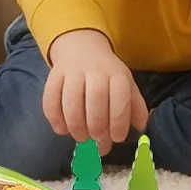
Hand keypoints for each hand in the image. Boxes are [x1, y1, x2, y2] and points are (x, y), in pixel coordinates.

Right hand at [42, 29, 148, 153]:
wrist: (82, 49)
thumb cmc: (108, 75)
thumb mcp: (127, 87)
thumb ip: (135, 108)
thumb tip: (141, 130)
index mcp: (117, 75)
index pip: (120, 98)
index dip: (118, 121)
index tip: (117, 138)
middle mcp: (96, 70)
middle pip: (95, 99)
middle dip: (96, 125)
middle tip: (97, 141)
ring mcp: (72, 71)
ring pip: (70, 99)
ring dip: (75, 125)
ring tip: (81, 138)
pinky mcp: (53, 75)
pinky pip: (50, 98)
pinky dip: (55, 118)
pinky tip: (62, 130)